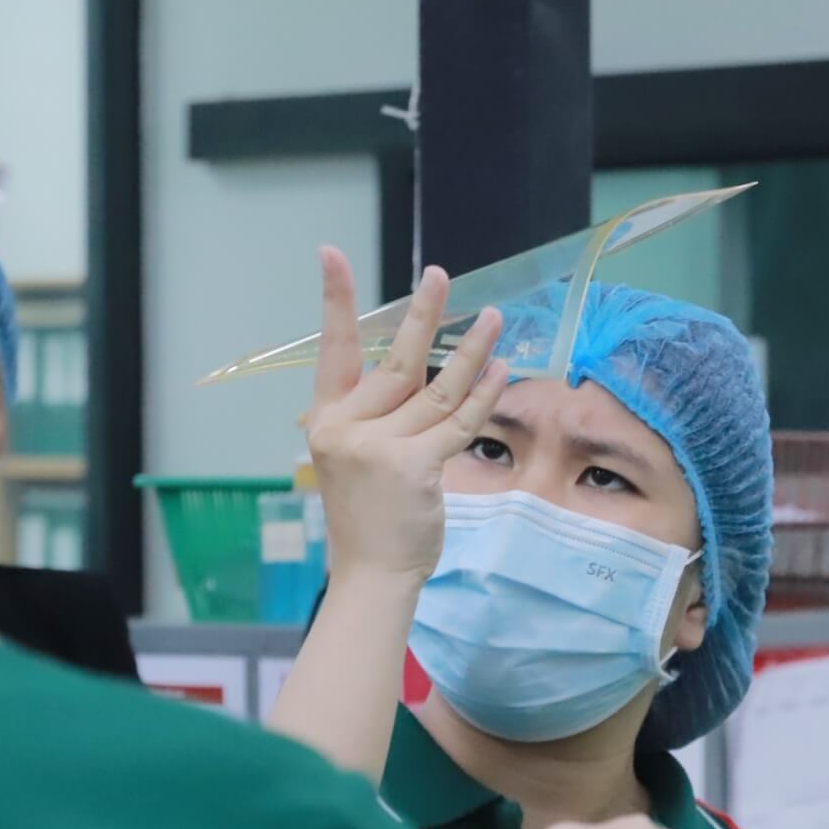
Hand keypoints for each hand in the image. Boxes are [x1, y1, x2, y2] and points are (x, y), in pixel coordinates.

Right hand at [305, 247, 508, 588]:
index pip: (333, 350)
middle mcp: (348, 428)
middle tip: (440, 276)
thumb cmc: (369, 516)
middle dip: (422, 314)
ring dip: (471, 350)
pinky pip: (459, 421)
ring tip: (494, 319)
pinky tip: (501, 369)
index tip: (332, 254)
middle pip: (395, 361)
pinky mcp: (414, 468)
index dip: (335, 301)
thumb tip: (423, 370)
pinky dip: (484, 394)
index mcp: (327, 421)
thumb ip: (379, 416)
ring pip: (436, 387)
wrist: (371, 574)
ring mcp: (379, 448)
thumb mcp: (355, 459)